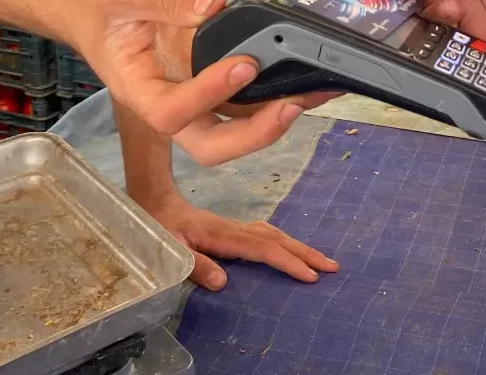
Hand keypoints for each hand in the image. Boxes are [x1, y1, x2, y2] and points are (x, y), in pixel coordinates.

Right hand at [70, 0, 321, 165]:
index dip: (207, 96)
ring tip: (308, 95)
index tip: (242, 65)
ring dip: (269, 122)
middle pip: (208, 146)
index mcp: (136, 89)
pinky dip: (270, 98)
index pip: (170, 112)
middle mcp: (165, 104)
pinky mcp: (206, 88)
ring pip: (230, 133)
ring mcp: (188, 100)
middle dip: (252, 135)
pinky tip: (300, 82)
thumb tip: (212, 4)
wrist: (89, 10)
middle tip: (289, 104)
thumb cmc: (99, 5)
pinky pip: (239, 106)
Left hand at [143, 191, 337, 289]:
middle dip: (306, 253)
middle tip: (333, 266)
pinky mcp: (232, 230)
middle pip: (277, 239)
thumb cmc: (159, 229)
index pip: (264, 249)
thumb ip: (195, 265)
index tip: (311, 276)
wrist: (153, 203)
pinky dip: (284, 242)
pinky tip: (289, 249)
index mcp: (223, 236)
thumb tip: (224, 283)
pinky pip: (266, 235)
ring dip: (298, 246)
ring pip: (274, 234)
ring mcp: (235, 227)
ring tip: (320, 260)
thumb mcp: (170, 250)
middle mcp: (235, 229)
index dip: (288, 262)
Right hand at [371, 0, 485, 54]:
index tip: (368, 2)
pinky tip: (438, 54)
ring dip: (428, 34)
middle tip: (388, 27)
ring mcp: (474, 19)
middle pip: (422, 7)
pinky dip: (449, 54)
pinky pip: (461, 53)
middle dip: (407, 16)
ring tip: (421, 34)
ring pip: (438, 32)